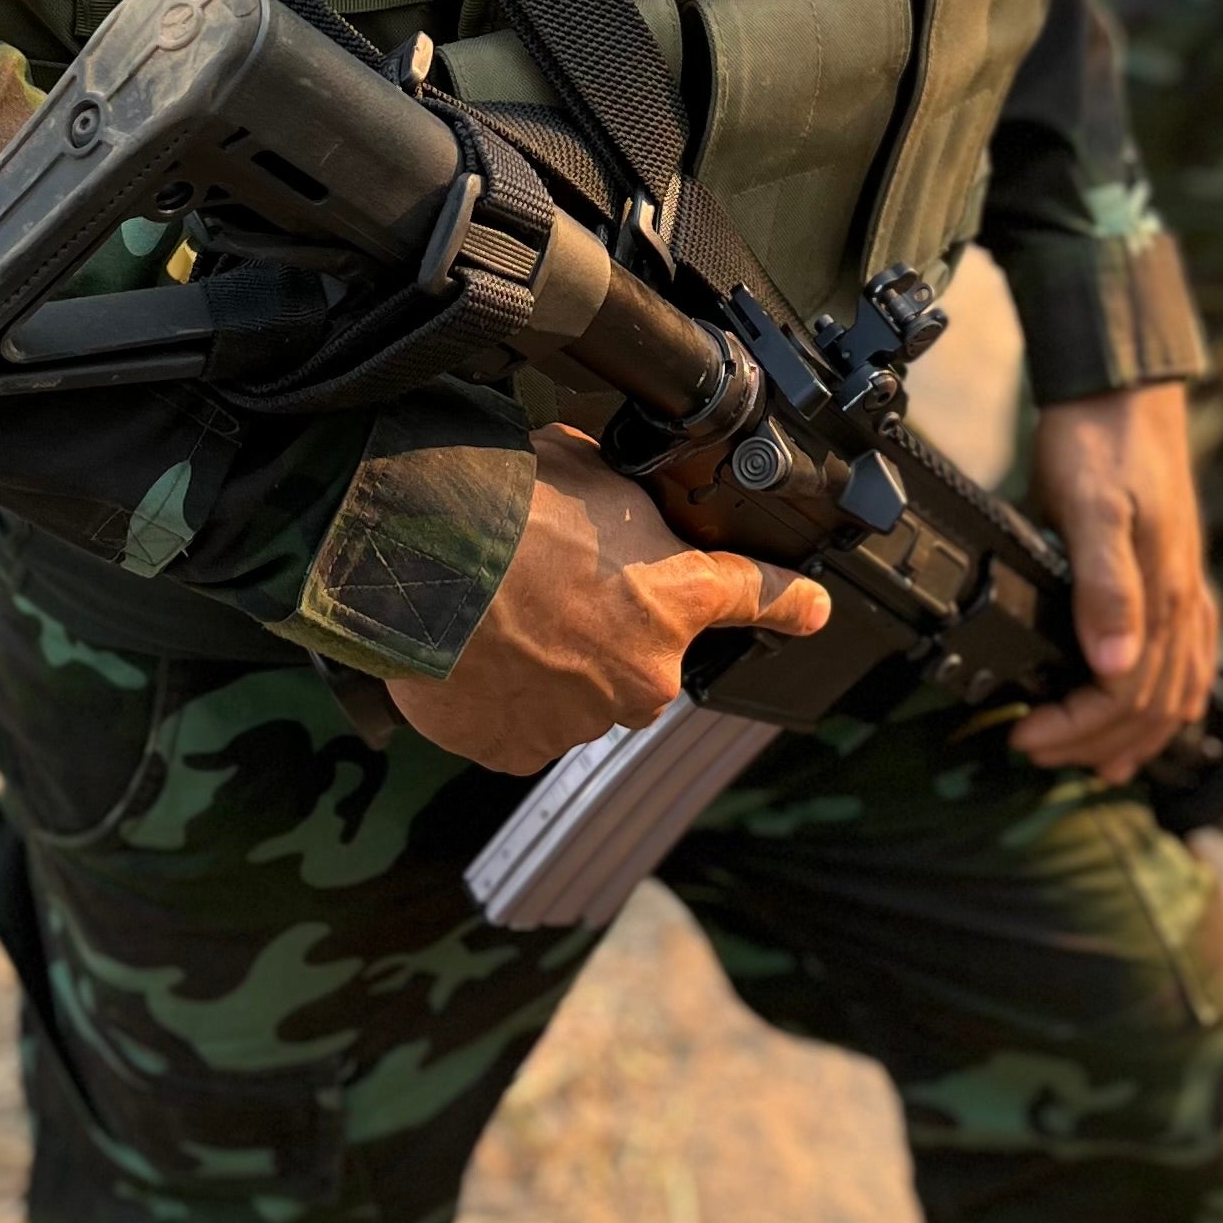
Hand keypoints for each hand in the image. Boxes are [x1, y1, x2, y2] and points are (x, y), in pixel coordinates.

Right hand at [394, 427, 830, 775]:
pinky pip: (523, 724)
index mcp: (673, 599)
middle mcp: (641, 676)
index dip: (789, 603)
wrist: (409, 558)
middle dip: (609, 626)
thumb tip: (621, 506)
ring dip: (552, 660)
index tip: (812, 610)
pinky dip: (504, 696)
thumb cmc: (499, 502)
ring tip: (498, 612)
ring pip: (581, 692)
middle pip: (644, 655)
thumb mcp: (591, 471)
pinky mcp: (517, 751)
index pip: (758, 597)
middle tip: (550, 583)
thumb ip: (627, 506)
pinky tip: (473, 650)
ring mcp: (579, 722)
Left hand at [1013, 381, 1219, 780]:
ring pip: (1178, 692)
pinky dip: (1175, 701)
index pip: (1126, 697)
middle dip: (1093, 742)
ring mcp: (1188, 591)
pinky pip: (1194, 659)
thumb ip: (1104, 587)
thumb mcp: (1091, 507)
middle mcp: (1183, 603)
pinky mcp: (1183, 577)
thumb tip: (1112, 668)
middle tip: (1035, 750)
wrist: (1123, 390)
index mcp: (1162, 595)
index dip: (1075, 728)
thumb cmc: (1099, 443)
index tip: (1023, 737)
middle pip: (1151, 707)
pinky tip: (1160, 712)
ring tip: (1093, 762)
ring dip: (1135, 737)